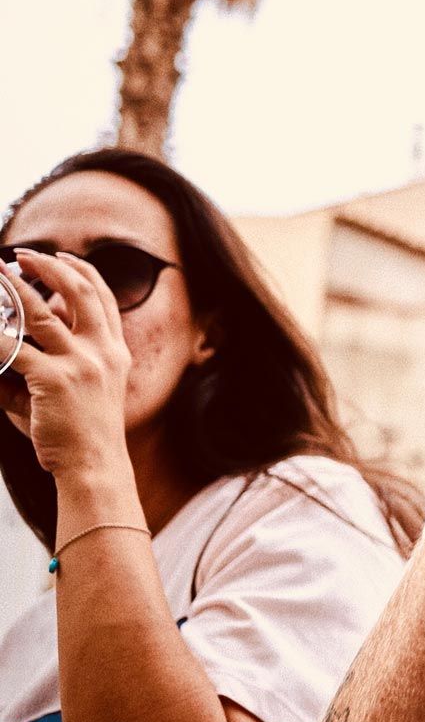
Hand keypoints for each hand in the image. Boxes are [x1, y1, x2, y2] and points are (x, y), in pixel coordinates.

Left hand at [1, 250, 134, 483]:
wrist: (95, 465)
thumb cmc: (83, 432)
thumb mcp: (84, 389)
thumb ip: (56, 361)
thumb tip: (12, 343)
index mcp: (114, 351)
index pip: (103, 298)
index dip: (81, 271)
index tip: (62, 256)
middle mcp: (101, 350)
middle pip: (79, 292)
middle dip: (49, 267)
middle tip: (22, 256)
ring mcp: (79, 363)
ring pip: (41, 312)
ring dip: (14, 288)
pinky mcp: (53, 380)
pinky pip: (14, 349)